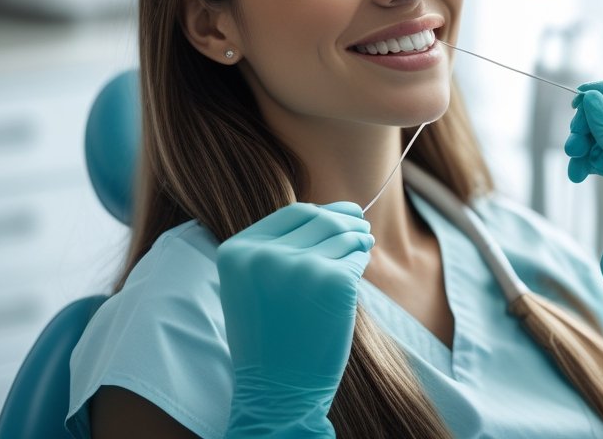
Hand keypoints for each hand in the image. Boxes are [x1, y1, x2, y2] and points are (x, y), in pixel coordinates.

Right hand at [217, 201, 373, 437]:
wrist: (275, 391)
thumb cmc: (268, 340)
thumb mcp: (252, 286)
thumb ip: (276, 250)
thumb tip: (329, 214)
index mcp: (237, 252)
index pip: (293, 213)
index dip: (323, 211)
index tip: (344, 212)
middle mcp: (265, 255)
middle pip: (321, 220)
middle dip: (347, 221)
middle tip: (363, 227)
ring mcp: (300, 267)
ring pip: (343, 236)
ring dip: (359, 238)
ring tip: (365, 244)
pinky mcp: (333, 282)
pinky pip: (357, 258)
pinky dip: (362, 259)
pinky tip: (361, 264)